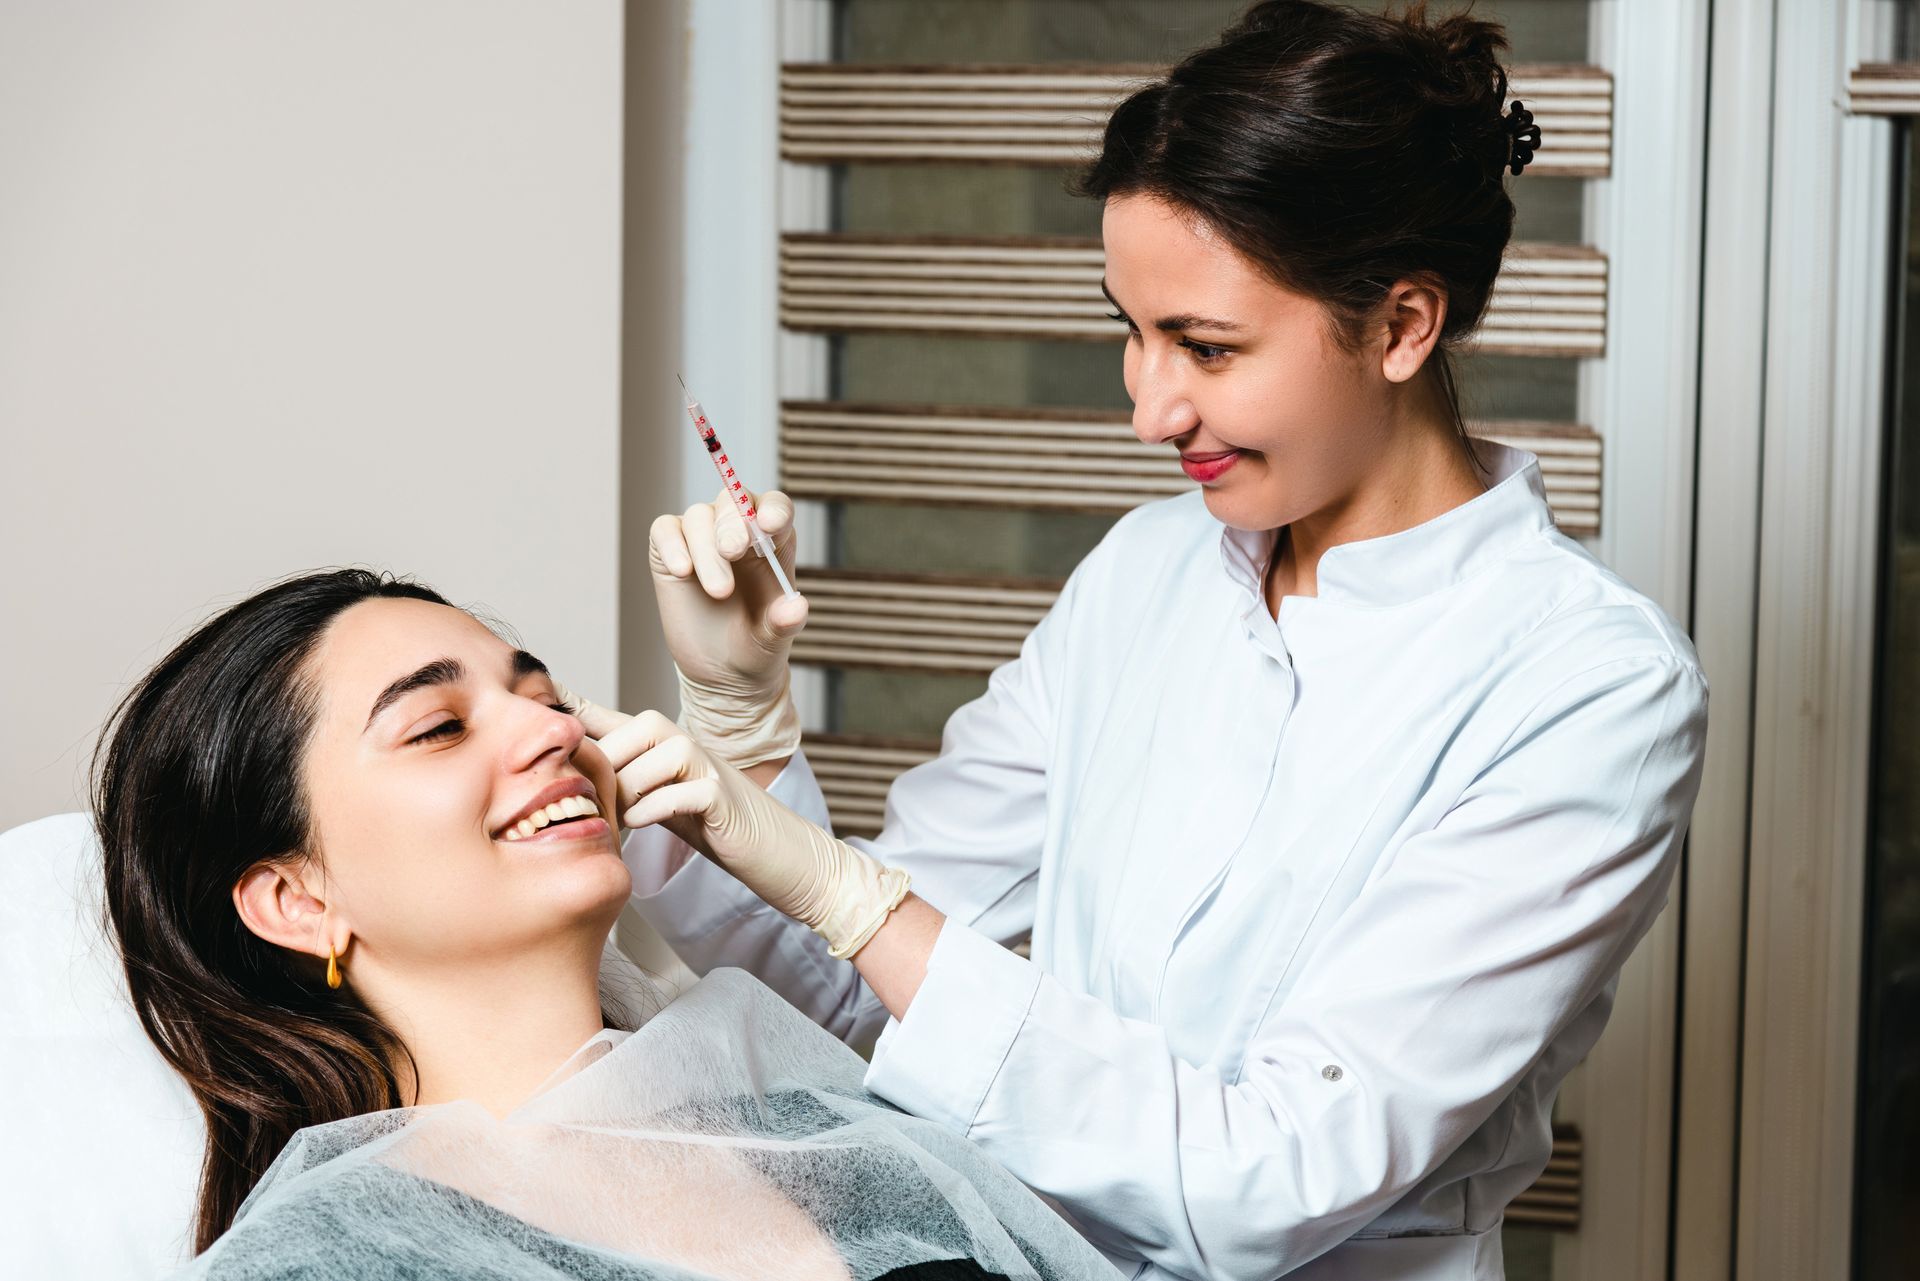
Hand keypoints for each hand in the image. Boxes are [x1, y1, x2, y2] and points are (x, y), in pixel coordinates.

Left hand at [567, 693, 908, 959]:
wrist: (775, 849)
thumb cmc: (712, 824)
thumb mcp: (654, 797)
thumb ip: (616, 781)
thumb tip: (559, 781)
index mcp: (653, 740)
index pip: (596, 713)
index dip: (561, 705)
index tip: (521, 696)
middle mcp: (676, 740)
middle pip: (614, 741)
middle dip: (593, 779)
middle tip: (588, 812)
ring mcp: (700, 763)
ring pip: (641, 767)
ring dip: (623, 799)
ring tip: (620, 822)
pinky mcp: (720, 793)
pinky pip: (674, 794)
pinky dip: (653, 811)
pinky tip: (642, 826)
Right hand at [649, 487, 808, 767]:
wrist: (723, 671)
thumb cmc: (756, 644)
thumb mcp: (775, 637)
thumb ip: (785, 622)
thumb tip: (796, 608)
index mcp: (773, 540)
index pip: (773, 506)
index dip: (772, 509)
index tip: (769, 525)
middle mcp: (738, 531)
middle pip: (733, 503)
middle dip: (733, 525)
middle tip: (733, 552)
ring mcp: (702, 537)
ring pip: (699, 517)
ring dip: (706, 549)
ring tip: (718, 591)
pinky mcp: (670, 550)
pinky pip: (665, 530)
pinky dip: (672, 544)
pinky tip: (682, 570)